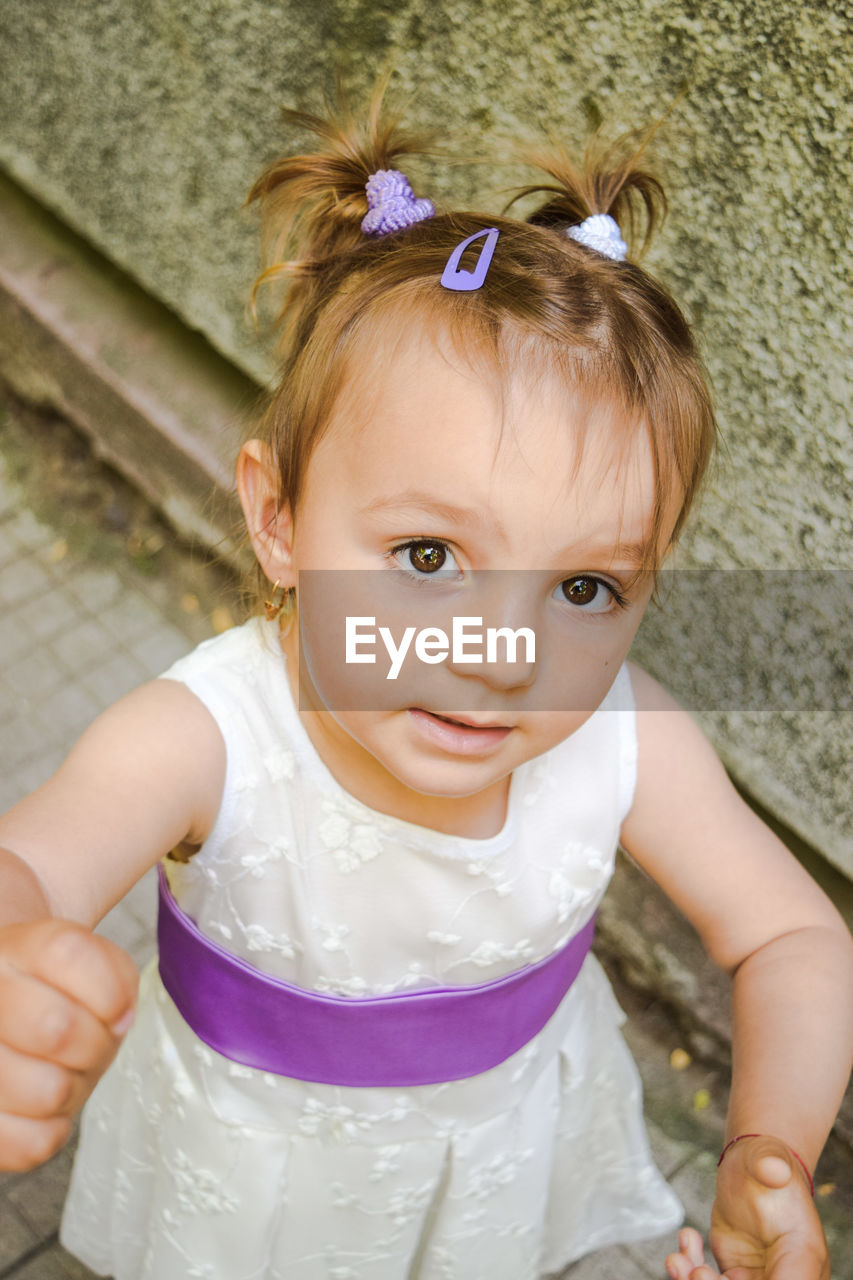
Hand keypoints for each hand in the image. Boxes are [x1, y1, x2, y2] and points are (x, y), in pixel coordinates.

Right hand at [0, 918, 137, 1170]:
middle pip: (57, 1029)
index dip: (111, 989)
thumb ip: (115, 974)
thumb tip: (119, 1017)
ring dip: (74, 1088)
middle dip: (97, 1044)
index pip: (67, 953)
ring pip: (46, 1092)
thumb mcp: (92, 957)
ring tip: (63, 1070)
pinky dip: (52, 1130)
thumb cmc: (57, 992)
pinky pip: (31, 1144)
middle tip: (92, 1043)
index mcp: (11, 947)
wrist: (11, 1011)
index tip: (117, 1008)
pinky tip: (42, 1104)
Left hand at [664, 1136, 829, 1278]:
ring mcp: (759, 1277)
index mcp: (804, 1256)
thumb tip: (774, 1169)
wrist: (752, 1166)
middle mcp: (786, 1273)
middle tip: (695, 1271)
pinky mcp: (735, 1275)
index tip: (726, 1278)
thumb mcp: (769, 1157)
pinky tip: (687, 1240)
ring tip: (677, 1260)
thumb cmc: (767, 1160)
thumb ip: (772, 1166)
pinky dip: (690, 1271)